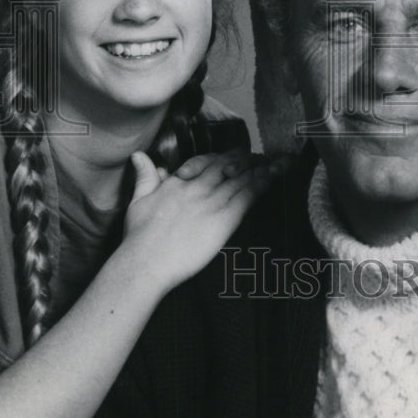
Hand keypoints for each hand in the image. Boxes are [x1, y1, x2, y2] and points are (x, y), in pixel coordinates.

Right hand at [122, 148, 277, 295]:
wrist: (145, 262)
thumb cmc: (138, 237)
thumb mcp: (138, 200)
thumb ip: (145, 176)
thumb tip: (139, 155)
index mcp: (179, 181)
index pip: (207, 161)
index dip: (226, 157)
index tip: (237, 156)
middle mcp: (198, 186)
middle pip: (229, 165)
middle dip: (248, 159)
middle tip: (265, 157)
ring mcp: (212, 201)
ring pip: (242, 178)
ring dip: (262, 169)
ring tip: (279, 164)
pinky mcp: (223, 219)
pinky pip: (247, 197)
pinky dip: (261, 186)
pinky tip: (272, 180)